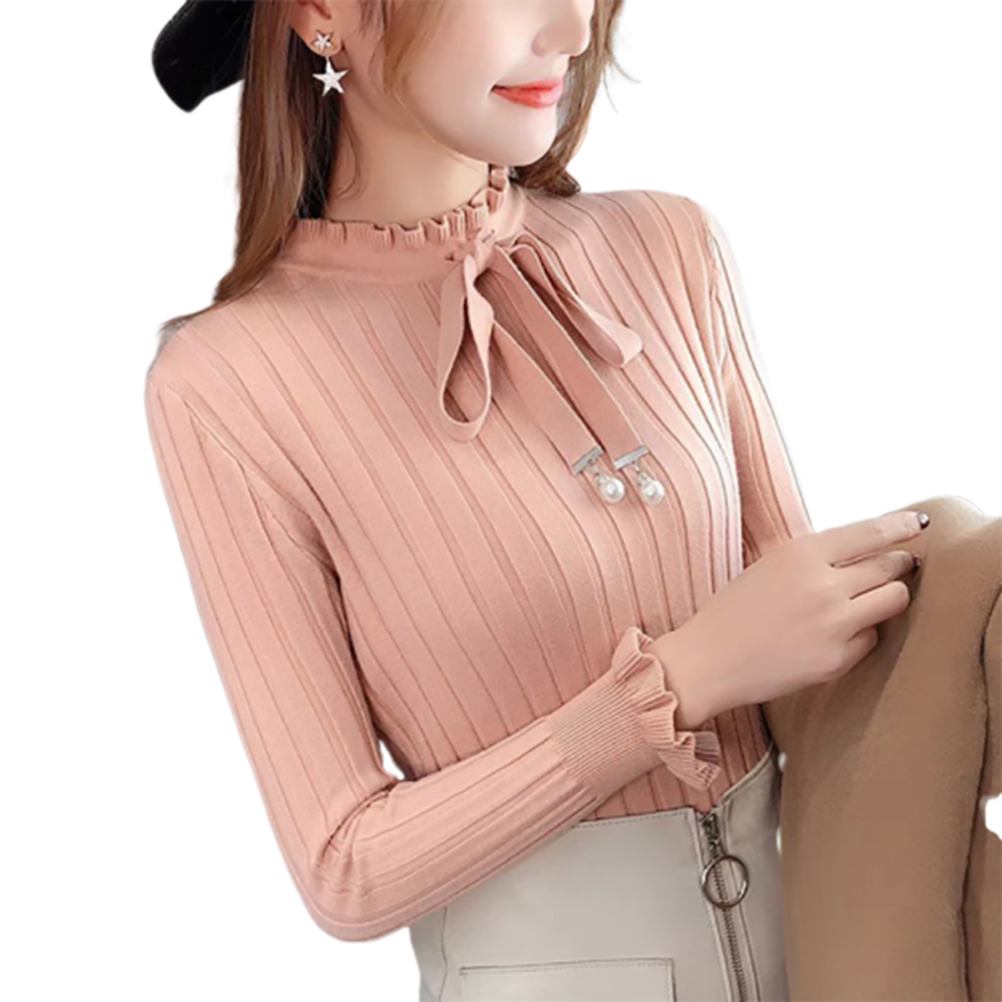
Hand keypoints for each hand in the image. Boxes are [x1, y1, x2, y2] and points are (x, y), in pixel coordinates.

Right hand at [649, 509, 926, 724]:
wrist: (709, 660)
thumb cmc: (734, 612)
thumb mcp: (771, 566)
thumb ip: (816, 557)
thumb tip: (865, 551)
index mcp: (801, 553)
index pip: (870, 532)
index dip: (901, 526)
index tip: (918, 524)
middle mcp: (823, 585)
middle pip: (890, 566)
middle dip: (899, 564)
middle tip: (899, 565)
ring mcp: (834, 624)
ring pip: (894, 600)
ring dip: (889, 597)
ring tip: (870, 600)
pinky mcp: (837, 659)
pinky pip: (872, 638)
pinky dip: (862, 634)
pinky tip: (835, 635)